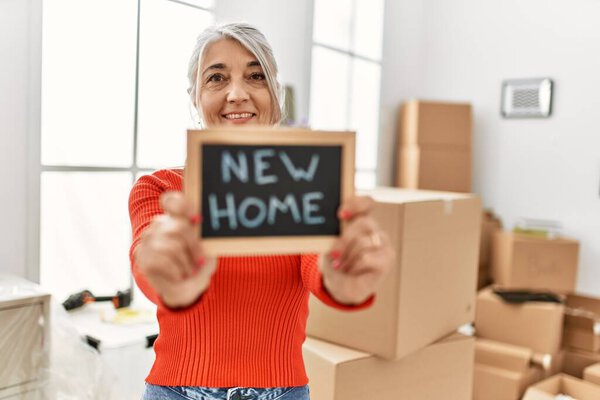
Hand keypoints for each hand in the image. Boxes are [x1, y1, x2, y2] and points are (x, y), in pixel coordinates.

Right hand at [134, 192, 216, 308]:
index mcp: (175, 217)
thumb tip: (205, 238)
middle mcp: (159, 225)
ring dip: (186, 263)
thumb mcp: (207, 251)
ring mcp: (148, 240)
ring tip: (189, 270)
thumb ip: (205, 240)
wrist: (185, 289)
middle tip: (202, 260)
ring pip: (173, 247)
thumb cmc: (198, 265)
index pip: (172, 201)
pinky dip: (177, 271)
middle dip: (195, 247)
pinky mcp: (142, 257)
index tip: (197, 220)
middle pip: (179, 228)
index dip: (184, 206)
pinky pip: (164, 261)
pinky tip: (179, 275)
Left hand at [321, 196, 394, 304]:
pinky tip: (351, 270)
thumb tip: (331, 237)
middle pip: (364, 223)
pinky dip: (354, 266)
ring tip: (340, 265)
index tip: (340, 215)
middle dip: (345, 239)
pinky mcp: (388, 258)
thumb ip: (332, 238)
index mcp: (360, 219)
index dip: (356, 204)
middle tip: (333, 253)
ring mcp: (383, 242)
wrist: (342, 286)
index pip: (367, 203)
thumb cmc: (336, 262)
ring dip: (347, 256)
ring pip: (364, 242)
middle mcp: (374, 228)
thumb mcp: (329, 248)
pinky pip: (367, 258)